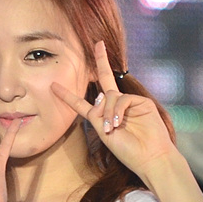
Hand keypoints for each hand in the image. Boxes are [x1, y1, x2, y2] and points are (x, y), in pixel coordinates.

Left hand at [51, 41, 177, 182]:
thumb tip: (99, 95)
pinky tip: (118, 123)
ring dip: (108, 112)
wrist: (149, 157)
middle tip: (98, 43)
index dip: (67, 95)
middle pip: (105, 78)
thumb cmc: (127, 150)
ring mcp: (129, 102)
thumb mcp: (104, 132)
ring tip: (113, 128)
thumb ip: (97, 114)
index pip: (82, 102)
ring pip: (110, 96)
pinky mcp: (141, 102)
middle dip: (101, 61)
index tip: (53, 86)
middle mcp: (115, 106)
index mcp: (102, 116)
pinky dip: (117, 111)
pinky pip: (122, 99)